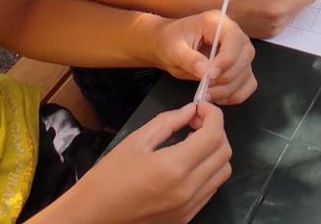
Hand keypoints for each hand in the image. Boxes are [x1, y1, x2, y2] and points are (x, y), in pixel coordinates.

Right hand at [57, 103, 231, 222]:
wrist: (95, 215)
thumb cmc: (109, 176)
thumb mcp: (136, 141)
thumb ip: (168, 122)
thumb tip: (191, 110)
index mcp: (174, 167)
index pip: (214, 135)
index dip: (213, 115)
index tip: (201, 107)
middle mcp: (188, 189)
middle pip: (224, 153)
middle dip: (216, 131)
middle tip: (196, 122)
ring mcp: (190, 206)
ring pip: (222, 172)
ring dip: (215, 152)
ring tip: (193, 142)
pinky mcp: (187, 216)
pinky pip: (211, 189)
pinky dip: (209, 171)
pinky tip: (189, 163)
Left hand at [152, 11, 257, 104]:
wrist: (169, 46)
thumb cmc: (171, 42)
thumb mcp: (174, 49)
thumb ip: (190, 59)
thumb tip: (205, 72)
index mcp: (219, 22)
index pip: (234, 40)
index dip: (225, 60)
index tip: (209, 76)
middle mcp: (234, 35)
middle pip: (244, 59)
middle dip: (225, 78)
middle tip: (204, 89)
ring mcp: (240, 52)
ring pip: (246, 74)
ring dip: (228, 89)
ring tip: (206, 94)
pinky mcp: (240, 67)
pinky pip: (248, 84)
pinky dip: (235, 94)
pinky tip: (218, 96)